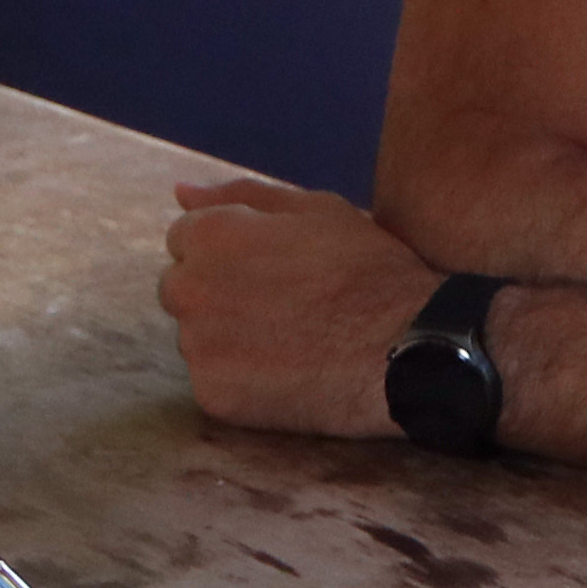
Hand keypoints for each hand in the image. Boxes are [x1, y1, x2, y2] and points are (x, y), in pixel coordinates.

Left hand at [161, 178, 440, 441]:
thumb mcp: (315, 210)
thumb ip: (240, 196)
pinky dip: (241, 380)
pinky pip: (212, 381)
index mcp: (209, 235)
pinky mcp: (213, 395)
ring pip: (196, 337)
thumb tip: (180, 192)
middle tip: (281, 306)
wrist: (406, 347)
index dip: (231, 251)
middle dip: (217, 293)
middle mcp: (189, 289)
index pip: (183, 239)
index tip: (271, 269)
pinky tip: (287, 373)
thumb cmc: (368, 269)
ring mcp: (198, 347)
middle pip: (179, 289)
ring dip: (227, 337)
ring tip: (291, 340)